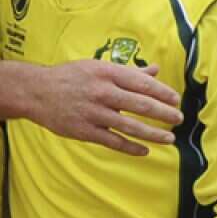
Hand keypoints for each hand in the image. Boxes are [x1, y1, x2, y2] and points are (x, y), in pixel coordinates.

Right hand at [28, 61, 182, 155]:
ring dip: (153, 134)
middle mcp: (102, 92)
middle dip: (164, 113)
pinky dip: (131, 147)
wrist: (37, 91)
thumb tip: (155, 70)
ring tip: (169, 138)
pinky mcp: (84, 131)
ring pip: (130, 126)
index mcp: (108, 73)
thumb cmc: (72, 76)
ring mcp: (93, 113)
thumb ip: (129, 72)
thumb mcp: (99, 67)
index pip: (143, 83)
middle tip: (179, 118)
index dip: (163, 92)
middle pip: (141, 105)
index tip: (176, 99)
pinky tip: (145, 150)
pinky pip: (113, 141)